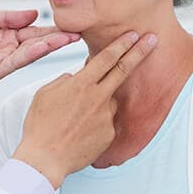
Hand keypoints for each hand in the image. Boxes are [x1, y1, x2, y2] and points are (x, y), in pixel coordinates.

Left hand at [0, 9, 80, 99]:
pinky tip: (44, 47)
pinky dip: (31, 54)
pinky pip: (17, 62)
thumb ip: (5, 17)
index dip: (49, 25)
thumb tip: (33, 13)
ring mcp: (3, 60)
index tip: (69, 20)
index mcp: (5, 31)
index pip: (32, 28)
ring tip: (68, 38)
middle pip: (37, 40)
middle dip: (57, 36)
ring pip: (31, 52)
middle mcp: (8, 46)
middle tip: (79, 31)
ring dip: (50, 45)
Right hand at [12, 31, 156, 188]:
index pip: (107, 57)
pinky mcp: (109, 134)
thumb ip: (64, 81)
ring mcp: (106, 117)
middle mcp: (98, 98)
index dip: (122, 44)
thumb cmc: (40, 127)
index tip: (133, 34)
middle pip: (123, 69)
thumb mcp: (45, 94)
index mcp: (81, 85)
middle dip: (139, 52)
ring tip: (76, 118)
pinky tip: (79, 131)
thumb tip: (75, 77)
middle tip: (152, 40)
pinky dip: (96, 122)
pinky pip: (106, 121)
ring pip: (109, 101)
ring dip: (99, 102)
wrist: (45, 159)